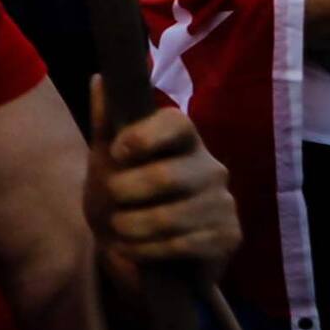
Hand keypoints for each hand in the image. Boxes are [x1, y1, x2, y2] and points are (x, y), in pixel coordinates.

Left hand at [83, 88, 242, 279]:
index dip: (144, 136)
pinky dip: (148, 250)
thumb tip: (100, 79)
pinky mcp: (229, 237)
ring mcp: (223, 203)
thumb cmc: (123, 197)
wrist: (138, 251)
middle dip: (126, 191)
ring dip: (132, 227)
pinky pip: (184, 245)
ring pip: (172, 216)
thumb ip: (105, 123)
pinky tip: (135, 250)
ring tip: (119, 230)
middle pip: (167, 175)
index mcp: (183, 140)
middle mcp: (211, 167)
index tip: (117, 152)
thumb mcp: (106, 161)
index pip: (176, 123)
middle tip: (112, 200)